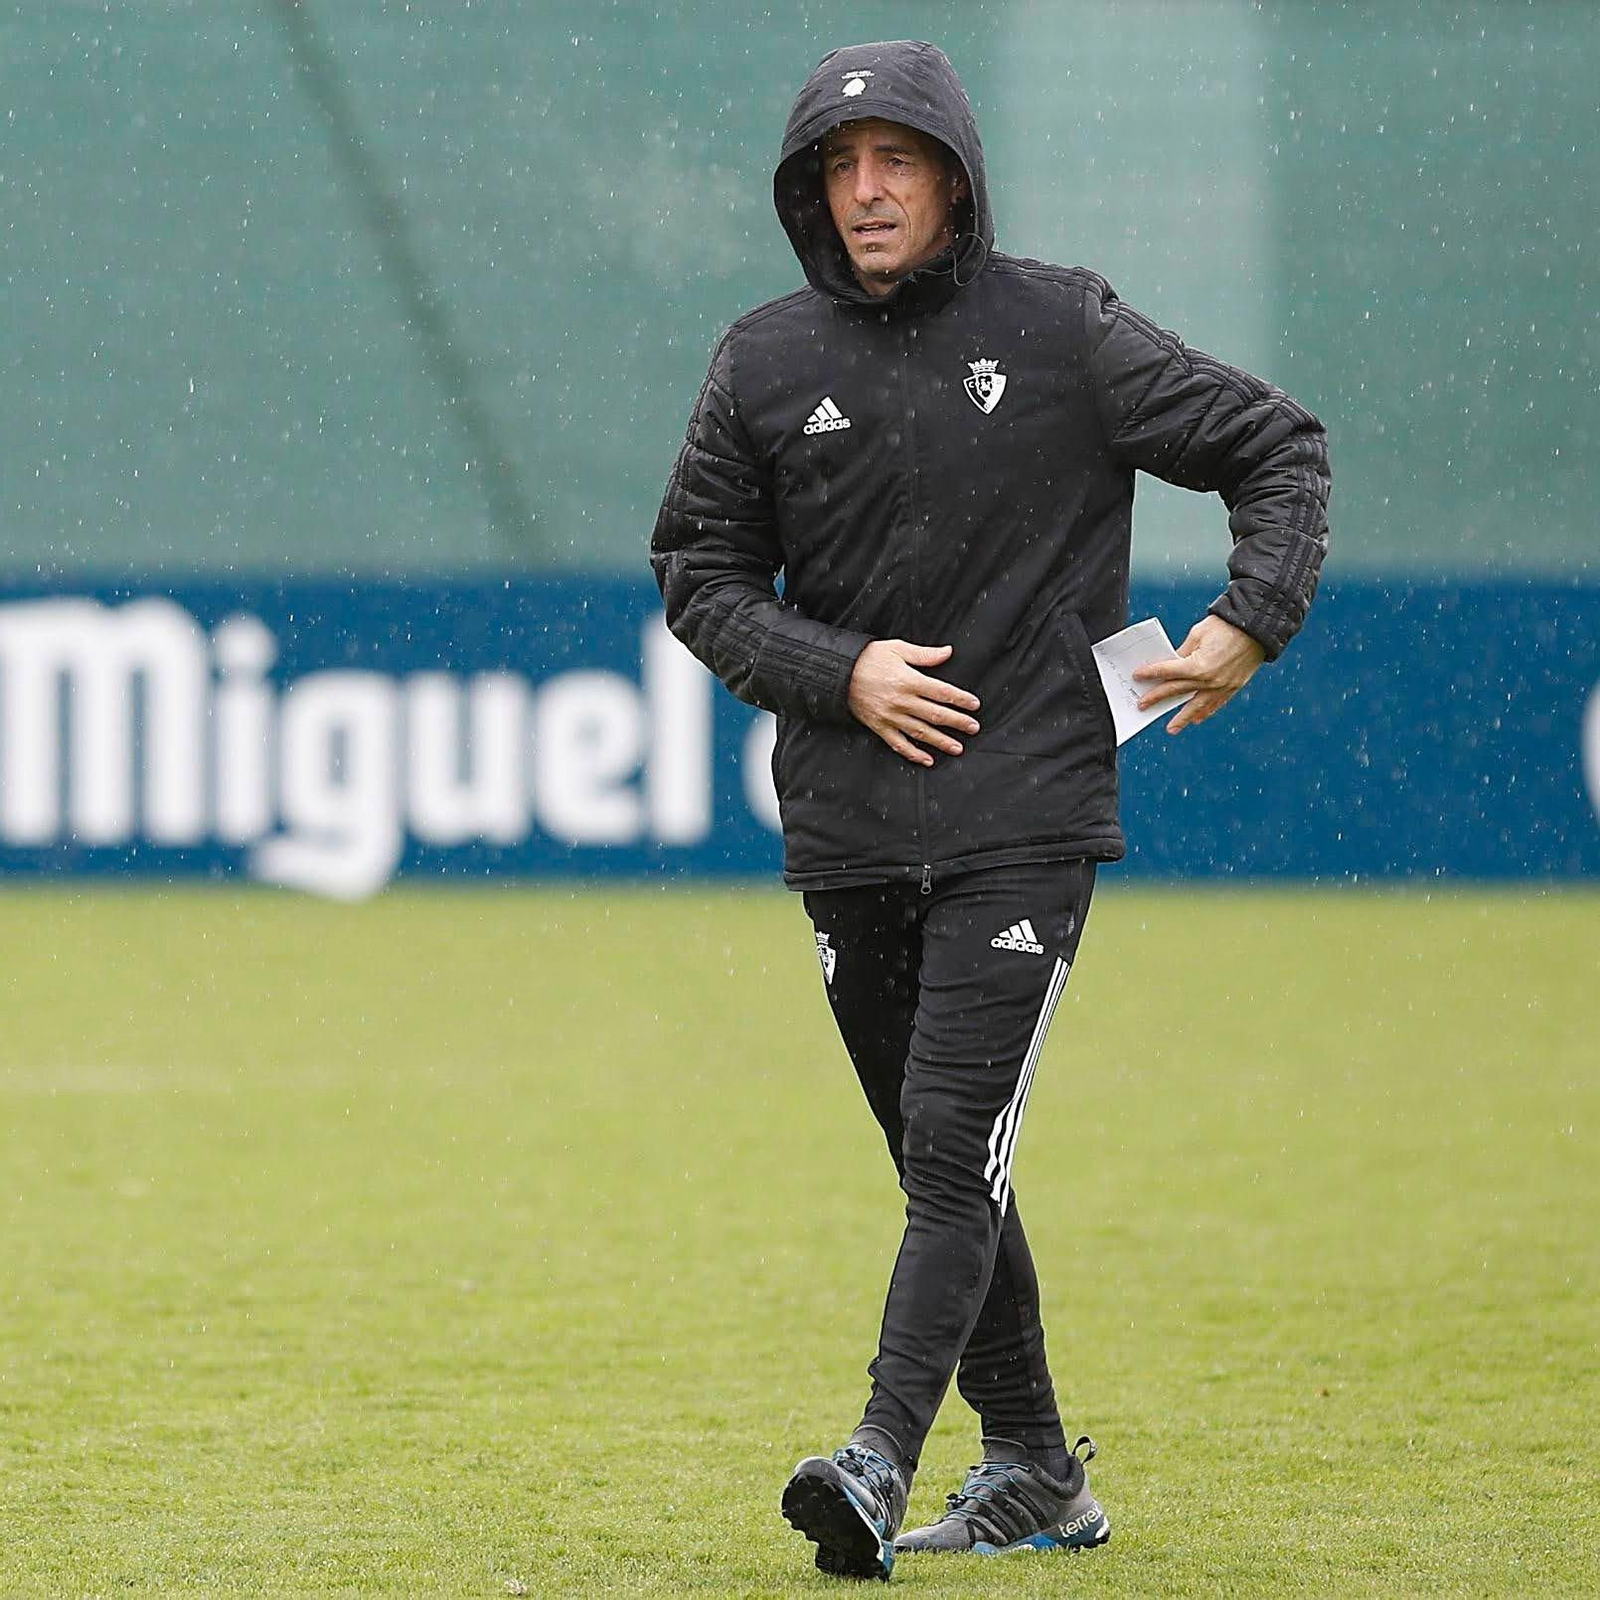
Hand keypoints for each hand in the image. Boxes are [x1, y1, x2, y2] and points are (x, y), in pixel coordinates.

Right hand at [847, 640, 980, 765]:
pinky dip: (914, 754)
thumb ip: (924, 654)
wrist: (838, 673)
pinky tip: (927, 760)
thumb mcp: (896, 648)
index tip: (974, 705)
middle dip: (957, 722)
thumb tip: (947, 652)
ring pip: (921, 733)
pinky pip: (899, 744)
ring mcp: (890, 717)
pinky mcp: (879, 727)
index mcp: (908, 680)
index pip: (941, 692)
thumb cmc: (867, 658)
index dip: (960, 699)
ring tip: (958, 747)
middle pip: (936, 714)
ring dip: (941, 742)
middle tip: (974, 728)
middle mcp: (901, 701)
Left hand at [1132, 615, 1264, 734]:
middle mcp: (1207, 680)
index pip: (1166, 672)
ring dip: (1182, 718)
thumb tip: (1170, 664)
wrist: (1256, 629)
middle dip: (1157, 697)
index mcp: (1196, 665)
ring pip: (1196, 706)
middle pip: (1176, 691)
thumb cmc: (1226, 627)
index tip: (1137, 676)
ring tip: (1171, 728)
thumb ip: (1182, 653)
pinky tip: (1197, 719)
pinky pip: (1216, 704)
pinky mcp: (1232, 687)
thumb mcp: (1197, 635)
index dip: (1150, 673)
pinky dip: (1206, 712)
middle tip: (1143, 705)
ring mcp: (1221, 686)